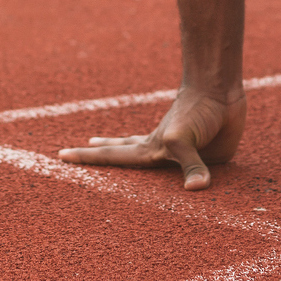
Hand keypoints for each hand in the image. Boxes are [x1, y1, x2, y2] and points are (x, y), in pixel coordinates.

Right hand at [59, 88, 245, 189]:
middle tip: (69, 153)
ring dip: (130, 159)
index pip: (113, 157)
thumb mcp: (185, 140)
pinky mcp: (206, 158)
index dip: (88, 159)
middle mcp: (160, 152)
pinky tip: (182, 180)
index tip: (61, 155)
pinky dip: (185, 179)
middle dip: (98, 155)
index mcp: (149, 149)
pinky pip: (194, 175)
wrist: (219, 91)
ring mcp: (180, 154)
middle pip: (123, 154)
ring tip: (104, 149)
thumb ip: (190, 165)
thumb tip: (196, 189)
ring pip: (151, 162)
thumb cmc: (195, 111)